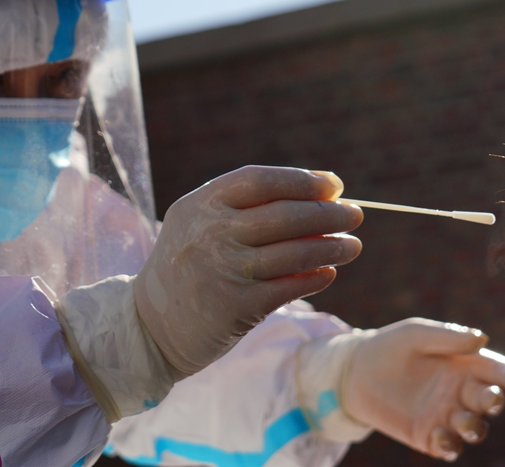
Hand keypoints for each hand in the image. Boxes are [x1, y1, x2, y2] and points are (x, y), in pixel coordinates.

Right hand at [135, 166, 362, 376]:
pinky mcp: (237, 307)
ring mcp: (224, 270)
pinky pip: (288, 288)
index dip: (303, 181)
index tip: (334, 186)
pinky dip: (315, 278)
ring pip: (294, 254)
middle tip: (355, 215)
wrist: (149, 324)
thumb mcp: (201, 222)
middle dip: (328, 214)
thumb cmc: (190, 262)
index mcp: (202, 203)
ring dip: (332, 248)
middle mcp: (212, 233)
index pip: (261, 180)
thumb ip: (249, 204)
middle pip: (285, 216)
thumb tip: (323, 191)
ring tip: (353, 245)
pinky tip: (329, 272)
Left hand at [343, 318, 504, 461]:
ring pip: (475, 428)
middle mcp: (462, 391)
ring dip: (475, 427)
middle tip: (490, 399)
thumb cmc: (391, 346)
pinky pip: (449, 446)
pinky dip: (450, 445)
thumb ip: (448, 337)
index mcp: (466, 364)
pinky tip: (440, 435)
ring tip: (463, 421)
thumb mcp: (416, 334)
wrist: (356, 371)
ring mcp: (447, 415)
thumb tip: (482, 339)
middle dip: (495, 401)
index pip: (498, 372)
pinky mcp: (429, 436)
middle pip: (490, 400)